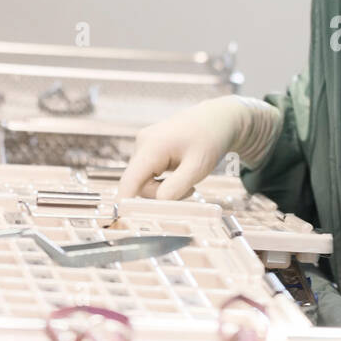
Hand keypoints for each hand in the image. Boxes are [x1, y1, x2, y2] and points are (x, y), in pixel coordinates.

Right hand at [115, 96, 280, 201]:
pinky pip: (149, 173)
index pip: (129, 181)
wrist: (218, 119)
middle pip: (138, 184)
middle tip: (190, 191)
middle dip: (160, 195)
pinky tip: (181, 172)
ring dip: (164, 188)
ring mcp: (144, 144)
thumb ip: (176, 187)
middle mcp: (142, 144)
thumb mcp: (197, 167)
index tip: (122, 221)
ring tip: (189, 179)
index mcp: (151, 146)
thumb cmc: (210, 140)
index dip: (124, 203)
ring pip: (144, 181)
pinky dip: (163, 180)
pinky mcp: (148, 148)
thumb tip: (157, 203)